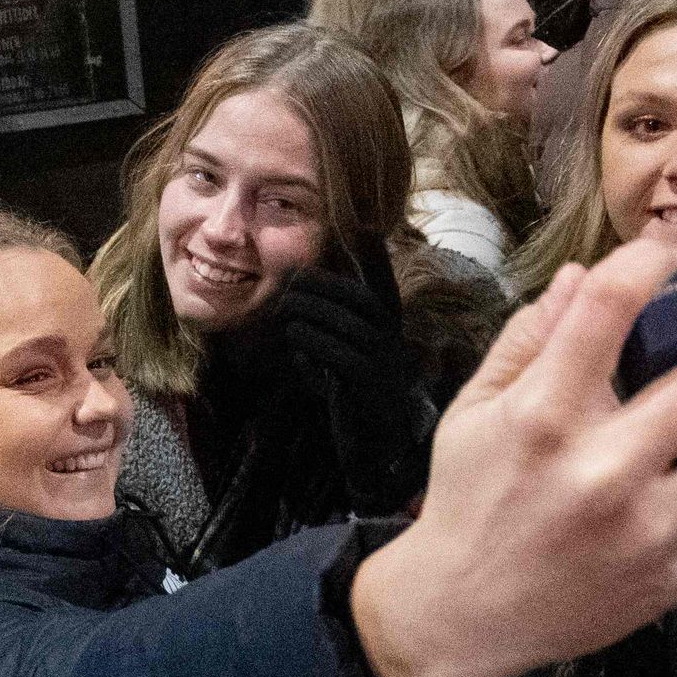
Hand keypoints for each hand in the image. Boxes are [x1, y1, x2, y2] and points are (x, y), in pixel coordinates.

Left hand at [276, 258, 426, 501]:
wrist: (375, 453)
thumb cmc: (353, 402)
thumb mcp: (342, 361)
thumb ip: (328, 332)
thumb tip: (293, 301)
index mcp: (388, 333)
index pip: (384, 288)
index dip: (376, 258)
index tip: (366, 224)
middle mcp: (392, 344)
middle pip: (361, 300)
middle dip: (324, 284)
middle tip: (289, 281)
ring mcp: (384, 366)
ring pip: (349, 325)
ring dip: (311, 313)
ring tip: (283, 310)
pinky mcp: (368, 389)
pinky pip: (341, 357)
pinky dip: (314, 346)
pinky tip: (295, 345)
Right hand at [350, 240, 676, 676]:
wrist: (460, 617)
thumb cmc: (469, 500)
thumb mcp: (474, 409)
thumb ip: (527, 340)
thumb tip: (580, 276)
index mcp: (544, 416)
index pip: (606, 312)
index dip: (645, 266)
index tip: (669, 254)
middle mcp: (603, 469)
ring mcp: (645, 531)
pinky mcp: (668, 582)